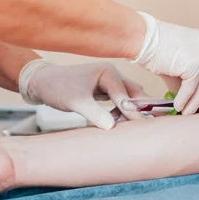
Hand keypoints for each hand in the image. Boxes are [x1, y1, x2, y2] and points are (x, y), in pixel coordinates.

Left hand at [19, 61, 146, 129]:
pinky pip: (121, 101)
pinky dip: (122, 112)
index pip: (125, 94)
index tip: (141, 125)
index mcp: (108, 72)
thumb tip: (111, 127)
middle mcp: (112, 75)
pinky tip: (115, 121)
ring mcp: (110, 82)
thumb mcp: (75, 102)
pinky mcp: (106, 90)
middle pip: (134, 93)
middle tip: (154, 123)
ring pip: (129, 98)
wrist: (44, 82)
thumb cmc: (58, 87)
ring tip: (133, 126)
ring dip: (132, 111)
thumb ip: (94, 113)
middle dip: (143, 108)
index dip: (133, 110)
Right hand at [132, 12, 198, 114]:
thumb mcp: (178, 63)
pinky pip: (191, 89)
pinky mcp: (194, 65)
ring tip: (187, 113)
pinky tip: (178, 107)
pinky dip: (184, 100)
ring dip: (194, 103)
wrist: (141, 38)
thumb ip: (188, 78)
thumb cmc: (155, 48)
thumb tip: (192, 98)